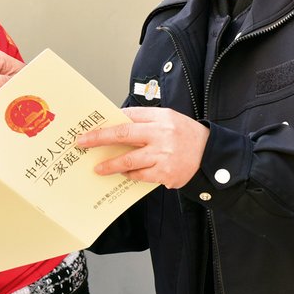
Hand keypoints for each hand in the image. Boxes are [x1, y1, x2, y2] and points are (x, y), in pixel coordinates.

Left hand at [77, 106, 208, 188]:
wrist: (211, 155)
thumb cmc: (185, 135)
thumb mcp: (168, 119)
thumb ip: (144, 120)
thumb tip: (116, 123)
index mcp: (161, 117)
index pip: (128, 117)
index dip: (107, 123)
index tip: (90, 129)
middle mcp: (161, 134)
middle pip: (123, 134)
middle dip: (99, 139)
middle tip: (82, 143)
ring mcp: (164, 156)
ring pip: (129, 160)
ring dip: (110, 165)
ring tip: (98, 168)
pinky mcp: (166, 174)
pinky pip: (140, 176)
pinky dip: (129, 174)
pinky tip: (123, 173)